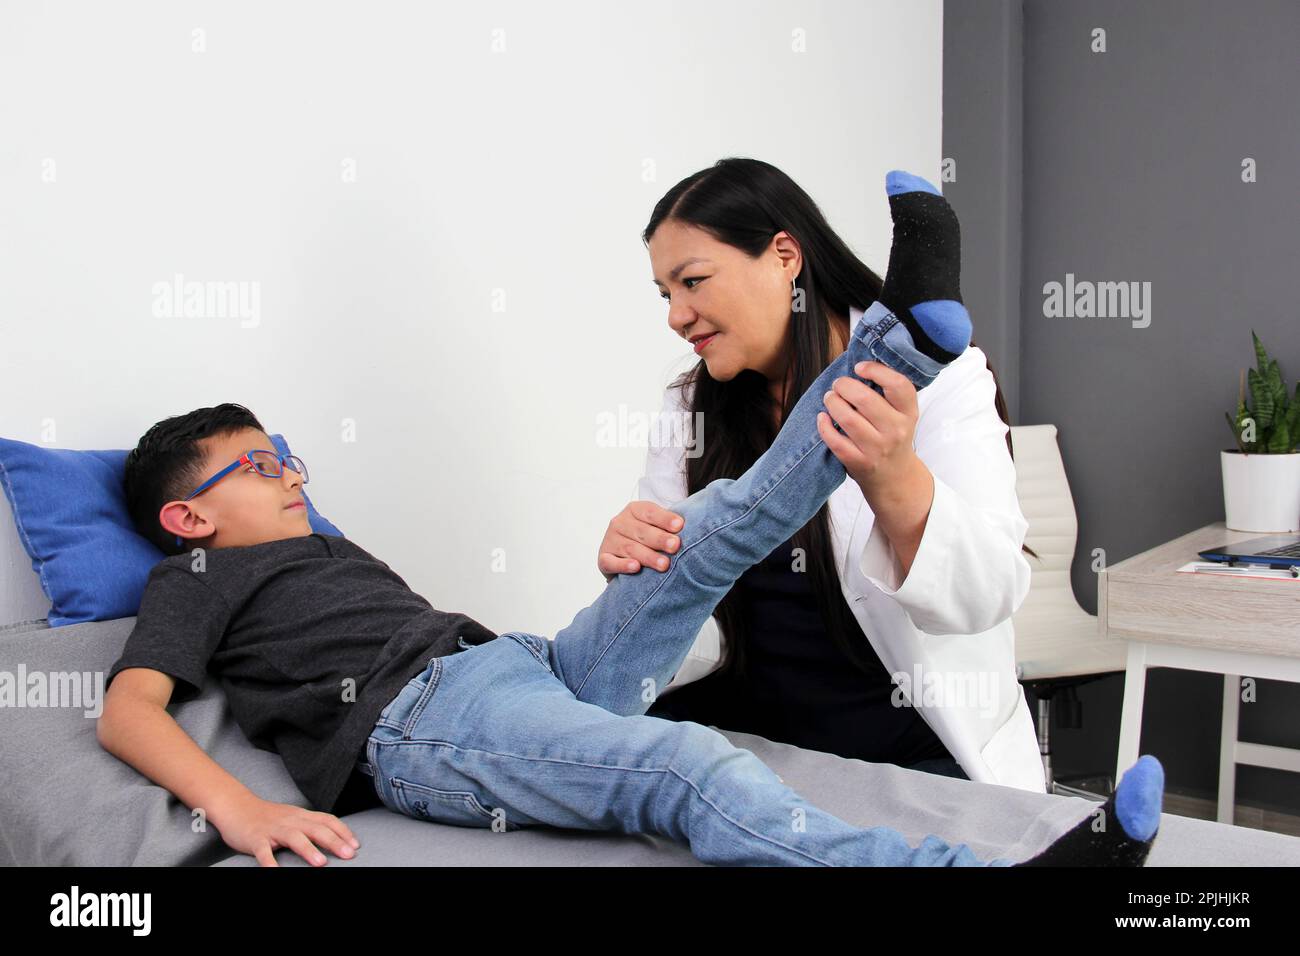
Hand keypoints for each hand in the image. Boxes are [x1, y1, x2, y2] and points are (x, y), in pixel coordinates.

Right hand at [214, 793, 360, 866]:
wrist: (236, 805)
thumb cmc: (266, 816)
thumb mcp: (291, 817)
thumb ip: (309, 824)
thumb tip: (333, 836)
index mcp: (300, 815)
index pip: (327, 820)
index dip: (343, 832)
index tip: (355, 845)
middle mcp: (290, 820)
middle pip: (316, 829)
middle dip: (334, 842)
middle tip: (349, 855)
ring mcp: (272, 829)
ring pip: (294, 837)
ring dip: (308, 850)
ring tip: (321, 863)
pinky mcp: (255, 839)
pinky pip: (263, 852)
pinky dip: (270, 863)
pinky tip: (276, 872)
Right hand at [598, 501, 683, 576]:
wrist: (623, 555)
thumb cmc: (648, 538)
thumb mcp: (657, 525)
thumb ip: (671, 525)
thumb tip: (697, 526)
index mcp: (633, 510)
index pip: (649, 512)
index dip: (664, 518)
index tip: (680, 526)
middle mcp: (619, 523)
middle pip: (641, 531)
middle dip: (660, 539)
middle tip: (675, 546)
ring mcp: (610, 540)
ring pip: (630, 548)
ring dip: (648, 556)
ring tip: (664, 564)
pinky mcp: (603, 558)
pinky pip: (611, 562)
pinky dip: (623, 565)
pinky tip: (635, 567)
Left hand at [816, 360, 920, 493]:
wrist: (895, 476)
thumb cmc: (893, 437)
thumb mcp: (902, 415)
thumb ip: (888, 393)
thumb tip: (858, 365)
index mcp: (908, 413)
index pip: (898, 385)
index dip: (876, 370)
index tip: (859, 368)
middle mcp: (896, 430)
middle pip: (865, 399)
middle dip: (844, 386)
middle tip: (838, 385)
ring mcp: (877, 449)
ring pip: (847, 419)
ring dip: (832, 402)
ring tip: (830, 398)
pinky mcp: (859, 463)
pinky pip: (835, 441)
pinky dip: (824, 426)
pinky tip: (822, 418)